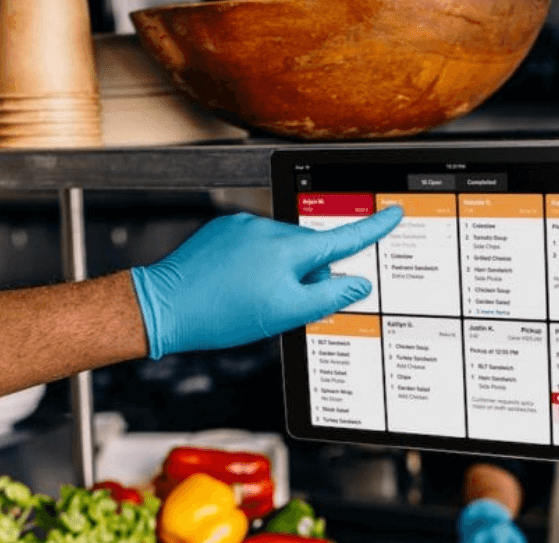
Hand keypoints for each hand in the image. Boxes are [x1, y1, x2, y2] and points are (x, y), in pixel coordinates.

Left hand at [131, 207, 402, 357]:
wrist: (166, 306)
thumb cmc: (222, 314)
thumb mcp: (287, 314)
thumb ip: (329, 297)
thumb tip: (357, 284)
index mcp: (290, 250)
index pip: (344, 238)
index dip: (374, 227)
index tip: (391, 213)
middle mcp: (268, 229)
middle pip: (310, 250)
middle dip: (308, 274)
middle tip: (285, 302)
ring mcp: (244, 227)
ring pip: (282, 249)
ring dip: (280, 271)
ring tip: (253, 297)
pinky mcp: (224, 231)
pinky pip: (255, 245)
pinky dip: (257, 265)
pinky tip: (238, 286)